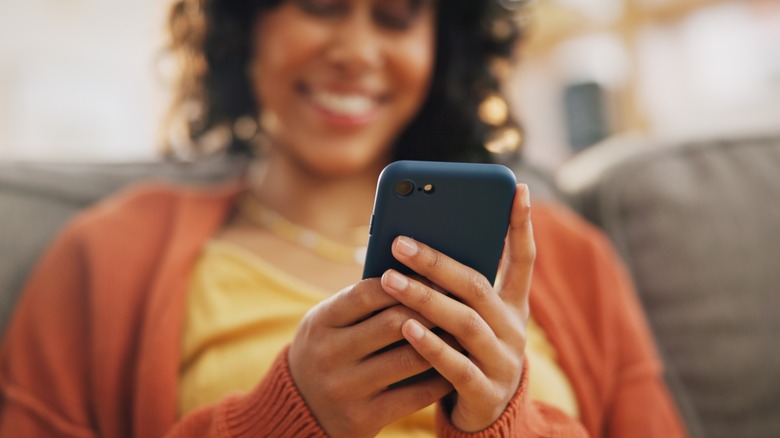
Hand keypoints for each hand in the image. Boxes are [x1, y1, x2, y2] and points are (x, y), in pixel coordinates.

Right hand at [288, 278, 453, 437]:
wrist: (299, 410)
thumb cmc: (328, 352)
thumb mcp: (328, 324)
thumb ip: (362, 305)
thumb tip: (419, 276)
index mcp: (320, 323)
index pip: (367, 293)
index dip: (405, 282)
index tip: (434, 276)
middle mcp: (328, 355)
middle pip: (393, 323)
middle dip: (431, 310)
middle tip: (458, 301)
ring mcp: (344, 389)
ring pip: (409, 359)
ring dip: (443, 343)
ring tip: (463, 332)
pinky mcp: (363, 418)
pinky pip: (414, 395)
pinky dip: (440, 377)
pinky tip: (455, 366)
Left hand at [380, 183, 533, 431]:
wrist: (486, 418)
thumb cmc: (468, 352)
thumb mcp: (470, 318)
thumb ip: (455, 288)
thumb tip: (413, 243)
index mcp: (513, 306)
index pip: (524, 259)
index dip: (522, 225)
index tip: (518, 189)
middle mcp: (513, 329)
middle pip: (477, 287)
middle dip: (437, 262)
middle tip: (399, 242)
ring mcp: (502, 361)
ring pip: (464, 323)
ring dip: (425, 299)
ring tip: (389, 280)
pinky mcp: (485, 392)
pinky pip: (455, 366)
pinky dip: (430, 344)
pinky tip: (404, 327)